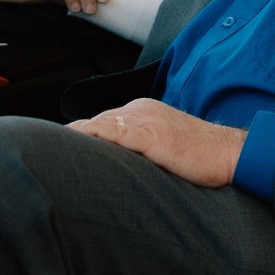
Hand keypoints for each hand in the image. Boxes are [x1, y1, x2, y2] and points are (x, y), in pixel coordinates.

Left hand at [67, 99, 246, 187]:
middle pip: (97, 122)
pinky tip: (76, 141)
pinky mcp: (152, 136)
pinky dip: (93, 135)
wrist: (228, 152)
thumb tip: (117, 164)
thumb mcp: (165, 145)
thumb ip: (140, 146)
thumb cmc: (200, 153)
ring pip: (101, 125)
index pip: (103, 121)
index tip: (59, 149)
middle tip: (46, 153)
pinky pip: (116, 132)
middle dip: (73, 138)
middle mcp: (142, 109)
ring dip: (76, 138)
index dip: (82, 136)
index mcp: (144, 110)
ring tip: (49, 150)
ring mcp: (147, 120)